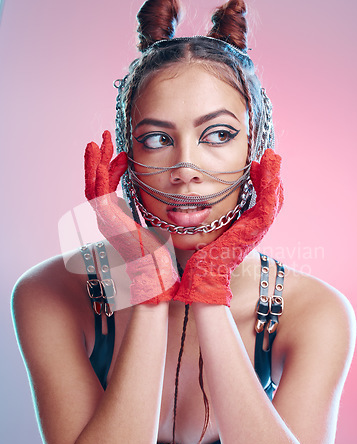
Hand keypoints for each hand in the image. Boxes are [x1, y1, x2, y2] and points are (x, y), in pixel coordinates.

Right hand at [84, 131, 179, 303]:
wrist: (155, 273)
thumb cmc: (156, 254)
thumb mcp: (149, 225)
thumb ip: (142, 212)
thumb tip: (147, 200)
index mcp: (114, 218)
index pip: (107, 187)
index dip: (112, 168)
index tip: (124, 153)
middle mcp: (105, 218)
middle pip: (95, 182)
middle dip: (99, 159)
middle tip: (103, 137)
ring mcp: (104, 220)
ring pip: (93, 184)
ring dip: (94, 161)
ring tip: (97, 141)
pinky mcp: (108, 220)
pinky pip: (98, 192)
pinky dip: (98, 174)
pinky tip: (101, 159)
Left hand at [174, 149, 282, 305]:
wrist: (203, 276)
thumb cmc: (201, 257)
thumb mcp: (206, 231)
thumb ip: (208, 218)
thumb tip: (194, 206)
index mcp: (245, 226)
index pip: (260, 199)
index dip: (261, 180)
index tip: (254, 163)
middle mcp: (254, 227)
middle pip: (272, 196)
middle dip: (272, 174)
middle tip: (271, 155)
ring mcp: (256, 230)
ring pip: (274, 198)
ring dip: (274, 176)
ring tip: (272, 157)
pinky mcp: (254, 231)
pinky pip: (268, 206)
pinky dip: (270, 188)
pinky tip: (266, 172)